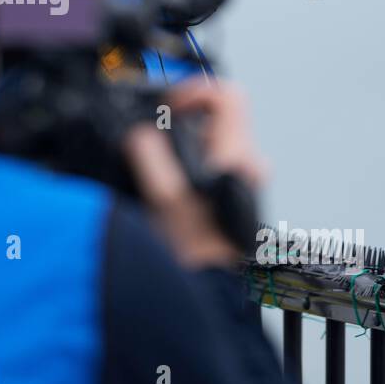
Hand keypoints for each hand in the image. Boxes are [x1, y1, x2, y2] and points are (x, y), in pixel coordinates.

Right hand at [121, 81, 267, 268]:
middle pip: (213, 116)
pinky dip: (181, 162)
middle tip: (150, 138)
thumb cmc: (198, 256)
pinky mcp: (226, 193)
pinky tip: (164, 187)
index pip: (226, 96)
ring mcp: (237, 179)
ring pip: (206, 140)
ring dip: (177, 144)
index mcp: (236, 157)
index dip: (193, 92)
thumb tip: (140, 133)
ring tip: (154, 169)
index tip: (166, 106)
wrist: (214, 292)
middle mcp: (244, 164)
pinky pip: (204, 161)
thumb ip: (150, 159)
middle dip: (177, 121)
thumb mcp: (166, 203)